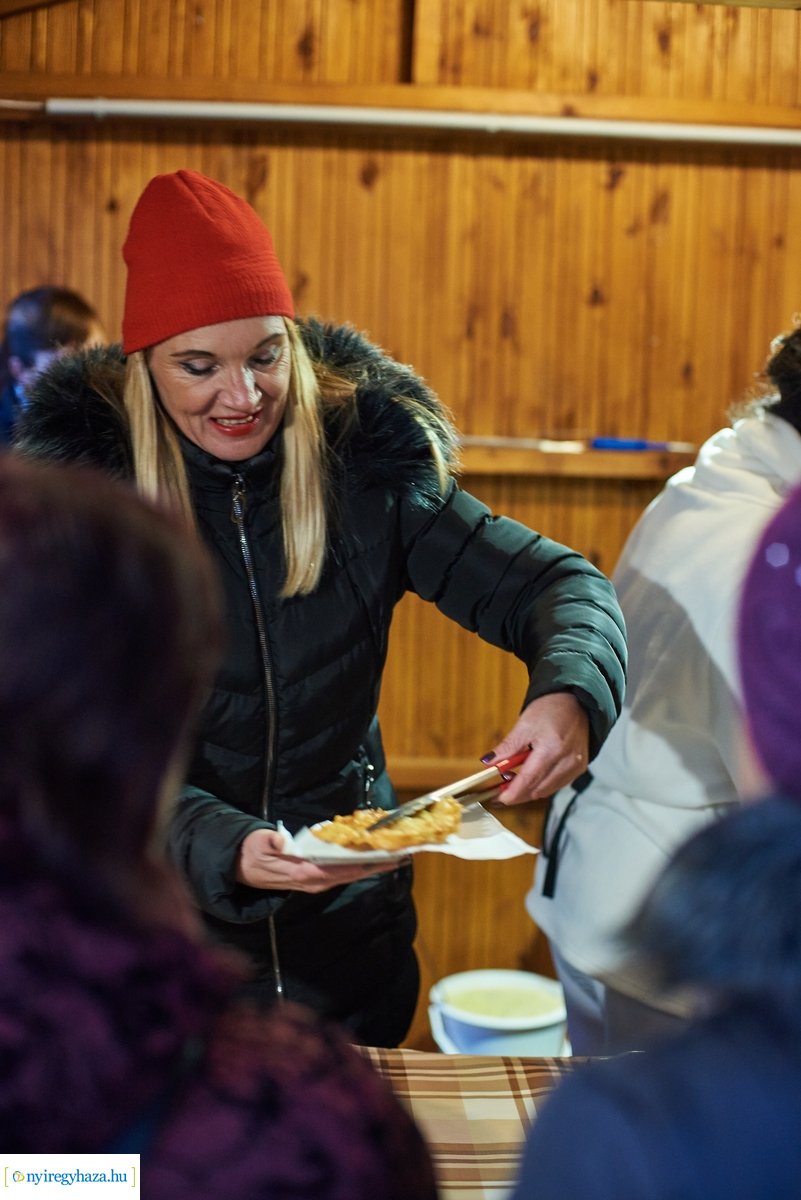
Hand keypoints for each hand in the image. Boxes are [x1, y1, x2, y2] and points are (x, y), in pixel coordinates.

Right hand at [236, 827, 403, 893]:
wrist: (242, 869)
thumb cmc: (252, 853)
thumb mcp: (258, 844)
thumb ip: (271, 843)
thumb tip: (281, 841)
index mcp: (304, 873)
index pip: (340, 869)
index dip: (364, 862)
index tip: (385, 856)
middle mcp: (315, 881)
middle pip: (353, 873)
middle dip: (378, 865)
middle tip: (404, 856)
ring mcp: (317, 882)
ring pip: (351, 874)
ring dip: (374, 866)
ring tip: (397, 857)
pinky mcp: (318, 878)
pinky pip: (344, 872)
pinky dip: (361, 865)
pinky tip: (375, 858)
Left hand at [485, 692, 589, 804]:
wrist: (576, 702)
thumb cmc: (551, 709)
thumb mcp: (524, 725)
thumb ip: (507, 747)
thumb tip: (488, 762)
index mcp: (552, 749)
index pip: (528, 780)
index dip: (511, 794)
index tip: (497, 799)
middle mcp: (567, 762)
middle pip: (537, 791)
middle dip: (517, 794)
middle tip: (500, 791)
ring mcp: (575, 767)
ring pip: (546, 791)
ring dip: (529, 790)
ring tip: (514, 780)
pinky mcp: (579, 768)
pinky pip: (557, 785)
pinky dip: (542, 785)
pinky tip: (532, 777)